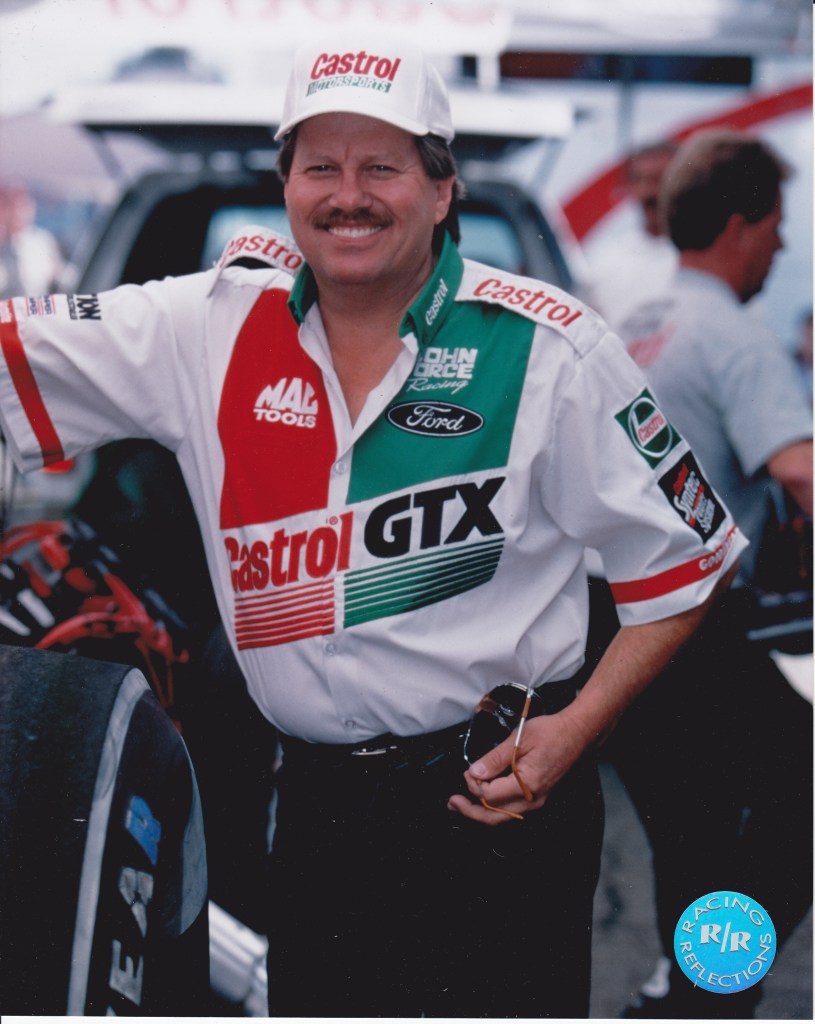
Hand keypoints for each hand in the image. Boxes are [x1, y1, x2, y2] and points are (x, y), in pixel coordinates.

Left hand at [446, 710, 588, 825]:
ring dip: (480, 813)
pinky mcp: (537, 798)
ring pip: (502, 818)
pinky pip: (511, 811)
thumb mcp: (519, 739)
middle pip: (494, 817)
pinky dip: (494, 809)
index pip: (490, 796)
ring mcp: (536, 801)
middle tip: (451, 804)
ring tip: (461, 806)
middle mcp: (533, 800)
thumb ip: (494, 758)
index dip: (473, 785)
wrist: (577, 734)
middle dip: (469, 812)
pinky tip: (483, 802)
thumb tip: (474, 772)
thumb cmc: (551, 733)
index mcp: (527, 785)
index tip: (467, 771)